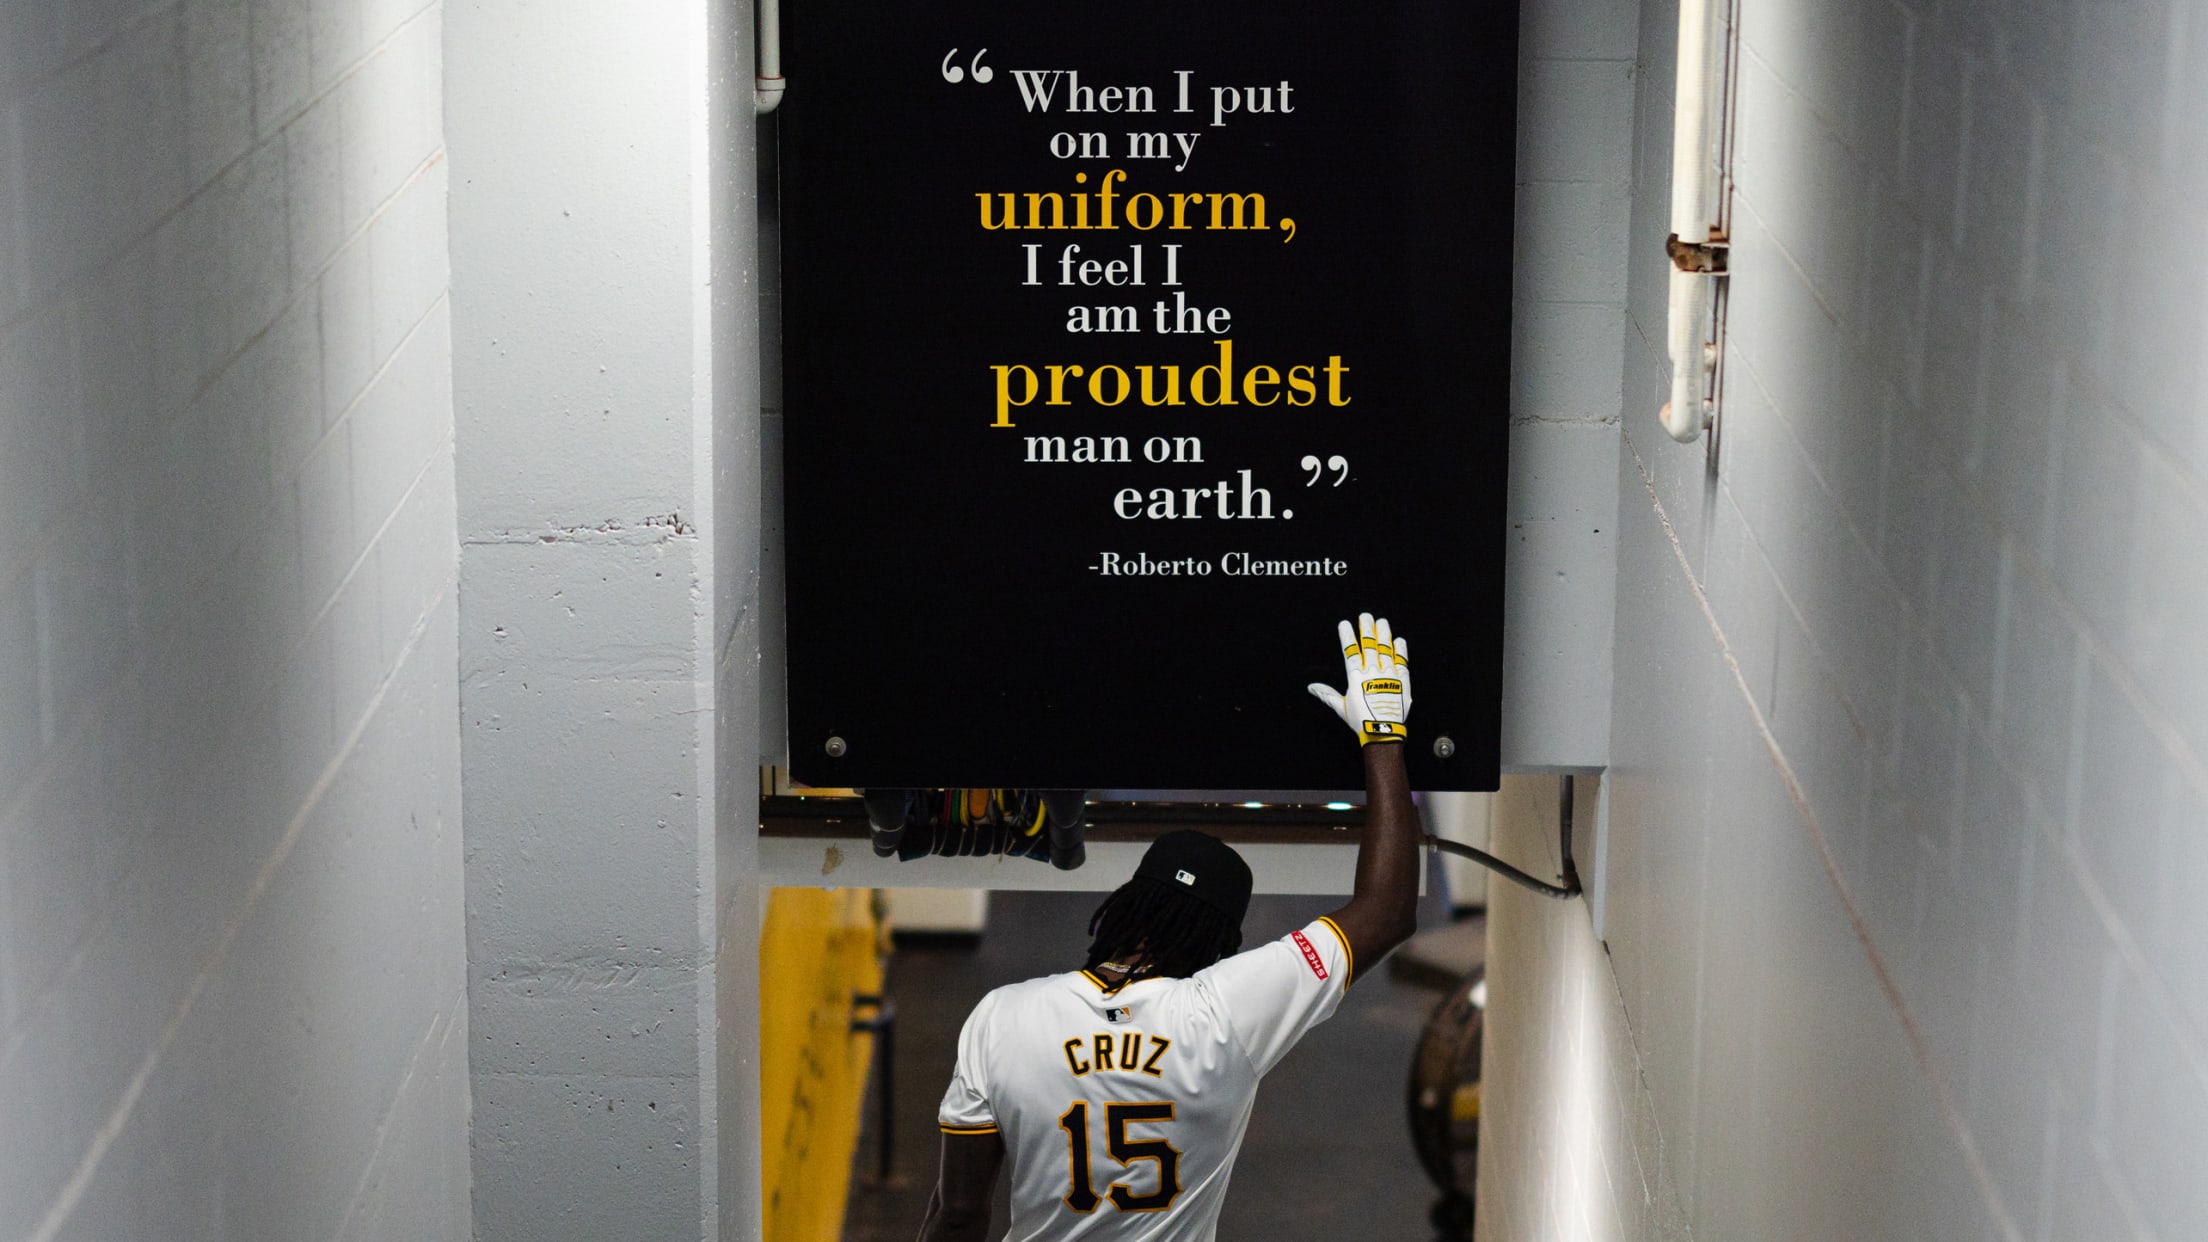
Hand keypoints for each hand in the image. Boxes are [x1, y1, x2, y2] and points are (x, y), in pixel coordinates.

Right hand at [1307, 613, 1409, 745]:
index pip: (1350, 651)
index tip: (1345, 623)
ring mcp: (1388, 675)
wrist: (1383, 732)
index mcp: (1356, 678)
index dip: (1348, 636)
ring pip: (1386, 649)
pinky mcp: (1402, 681)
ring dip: (1383, 634)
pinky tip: (1399, 640)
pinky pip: (1402, 661)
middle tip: (1365, 616)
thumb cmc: (1361, 721)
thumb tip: (1311, 687)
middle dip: (1366, 628)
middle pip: (1369, 645)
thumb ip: (1327, 694)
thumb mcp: (1341, 707)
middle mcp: (1372, 673)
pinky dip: (1401, 650)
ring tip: (1381, 621)